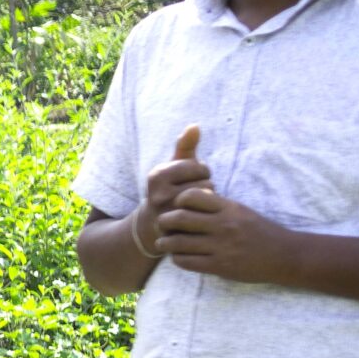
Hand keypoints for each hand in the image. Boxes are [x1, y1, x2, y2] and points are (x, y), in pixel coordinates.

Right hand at [132, 125, 209, 256]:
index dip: (202, 173)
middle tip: (195, 195)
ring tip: (197, 205)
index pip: (199, 167)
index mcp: (157, 175)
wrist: (150, 226)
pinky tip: (198, 218)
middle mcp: (159, 194)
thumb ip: (185, 146)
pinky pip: (204, 219)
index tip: (193, 180)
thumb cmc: (168, 190)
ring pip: (207, 200)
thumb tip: (195, 125)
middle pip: (206, 183)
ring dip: (208, 202)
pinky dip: (205, 217)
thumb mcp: (173, 168)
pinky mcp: (176, 231)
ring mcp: (167, 214)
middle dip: (206, 188)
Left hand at [152, 186, 300, 283]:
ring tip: (163, 243)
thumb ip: (217, 205)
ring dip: (165, 243)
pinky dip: (176, 259)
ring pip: (178, 242)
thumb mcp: (241, 211)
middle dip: (164, 221)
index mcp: (229, 208)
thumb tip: (188, 198)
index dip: (178, 200)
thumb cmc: (259, 231)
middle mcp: (224, 225)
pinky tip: (178, 256)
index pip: (191, 196)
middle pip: (178, 218)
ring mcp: (221, 247)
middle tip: (162, 225)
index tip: (176, 206)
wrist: (284, 256)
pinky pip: (186, 262)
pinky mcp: (220, 267)